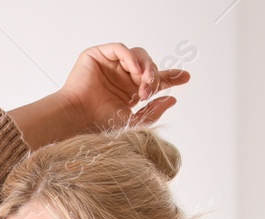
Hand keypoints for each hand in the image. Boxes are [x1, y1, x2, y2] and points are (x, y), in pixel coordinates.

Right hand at [57, 42, 188, 133]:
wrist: (78, 116)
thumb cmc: (99, 123)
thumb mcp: (132, 121)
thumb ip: (153, 112)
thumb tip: (172, 99)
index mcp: (129, 91)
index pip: (154, 79)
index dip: (170, 77)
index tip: (185, 77)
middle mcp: (121, 76)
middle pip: (148, 66)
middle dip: (154, 76)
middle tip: (150, 89)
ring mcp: (109, 65)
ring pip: (138, 55)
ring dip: (144, 67)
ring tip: (142, 82)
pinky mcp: (97, 55)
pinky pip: (121, 48)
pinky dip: (130, 57)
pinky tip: (133, 70)